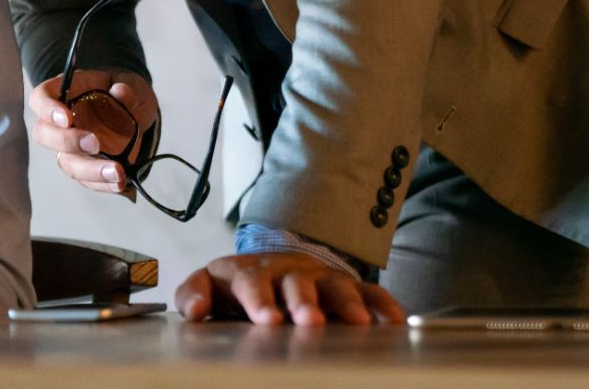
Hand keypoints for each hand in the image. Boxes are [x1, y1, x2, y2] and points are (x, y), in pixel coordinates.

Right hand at [28, 70, 157, 193]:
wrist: (138, 116)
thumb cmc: (127, 95)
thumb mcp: (133, 84)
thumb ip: (128, 88)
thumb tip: (120, 92)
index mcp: (66, 92)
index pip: (41, 97)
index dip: (47, 108)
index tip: (66, 118)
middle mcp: (61, 122)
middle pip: (44, 134)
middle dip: (66, 142)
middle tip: (94, 144)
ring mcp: (71, 147)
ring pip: (66, 162)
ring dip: (90, 170)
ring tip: (117, 172)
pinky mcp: (85, 166)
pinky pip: (87, 180)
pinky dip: (103, 184)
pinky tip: (119, 182)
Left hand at [174, 252, 404, 325]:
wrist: (274, 265)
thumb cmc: (238, 285)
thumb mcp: (209, 283)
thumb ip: (194, 293)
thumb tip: (195, 311)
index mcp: (250, 272)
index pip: (252, 284)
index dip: (259, 301)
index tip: (267, 321)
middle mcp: (288, 272)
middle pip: (297, 285)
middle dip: (304, 303)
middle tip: (310, 322)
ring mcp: (320, 278)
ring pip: (336, 287)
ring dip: (346, 304)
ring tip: (357, 323)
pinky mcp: (348, 287)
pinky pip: (369, 294)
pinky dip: (383, 306)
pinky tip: (394, 322)